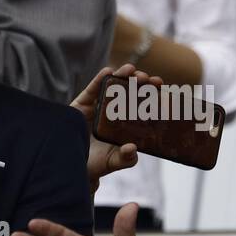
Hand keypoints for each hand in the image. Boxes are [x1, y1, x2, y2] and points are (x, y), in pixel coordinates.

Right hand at [73, 63, 164, 194]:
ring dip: (122, 76)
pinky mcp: (81, 105)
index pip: (142, 105)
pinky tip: (108, 72)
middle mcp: (114, 112)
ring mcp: (97, 107)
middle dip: (139, 83)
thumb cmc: (98, 163)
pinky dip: (99, 80)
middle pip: (128, 92)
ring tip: (131, 70)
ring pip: (111, 87)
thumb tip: (132, 148)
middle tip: (149, 79)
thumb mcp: (115, 161)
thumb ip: (126, 158)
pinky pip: (91, 90)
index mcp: (127, 123)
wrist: (74, 165)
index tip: (161, 87)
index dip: (151, 95)